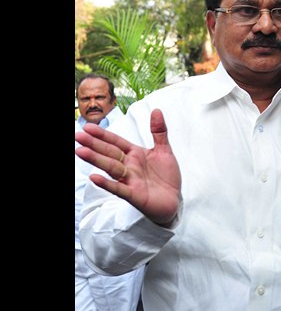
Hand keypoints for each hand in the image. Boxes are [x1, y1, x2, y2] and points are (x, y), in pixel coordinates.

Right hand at [74, 109, 181, 225]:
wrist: (174, 200)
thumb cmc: (166, 176)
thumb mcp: (164, 150)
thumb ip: (159, 131)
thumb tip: (156, 110)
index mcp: (134, 154)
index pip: (116, 142)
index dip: (103, 135)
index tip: (88, 127)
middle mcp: (129, 166)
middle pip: (109, 153)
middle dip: (94, 144)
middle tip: (77, 136)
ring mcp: (130, 180)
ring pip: (111, 168)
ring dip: (96, 160)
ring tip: (80, 151)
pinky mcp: (134, 195)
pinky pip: (119, 189)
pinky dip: (107, 184)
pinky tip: (94, 178)